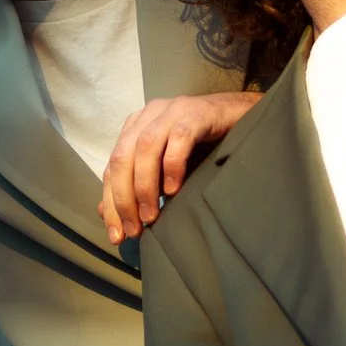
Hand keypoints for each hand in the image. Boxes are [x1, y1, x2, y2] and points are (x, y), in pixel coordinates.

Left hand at [98, 91, 261, 244]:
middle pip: (122, 157)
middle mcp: (149, 115)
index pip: (112, 167)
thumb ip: (136, 184)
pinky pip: (180, 138)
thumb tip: (105, 212)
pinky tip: (173, 189)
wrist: (241, 115)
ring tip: (151, 215)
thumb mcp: (166, 167)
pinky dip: (172, 165)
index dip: (110, 202)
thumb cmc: (203, 145)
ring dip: (144, 185)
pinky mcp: (198, 113)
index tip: (117, 235)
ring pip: (145, 147)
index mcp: (136, 127)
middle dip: (123, 197)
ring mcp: (173, 111)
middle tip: (134, 229)